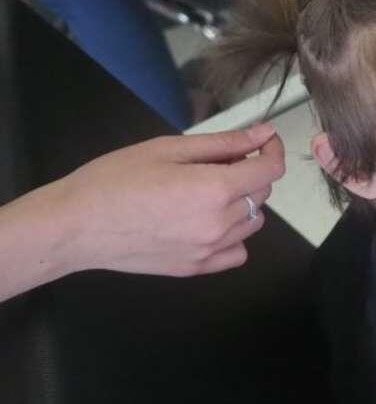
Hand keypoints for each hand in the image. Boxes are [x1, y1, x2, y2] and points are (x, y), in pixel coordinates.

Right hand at [54, 124, 285, 277]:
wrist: (75, 226)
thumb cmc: (114, 179)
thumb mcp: (168, 149)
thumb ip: (222, 143)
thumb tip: (263, 134)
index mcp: (214, 190)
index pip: (269, 170)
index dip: (272, 150)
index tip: (263, 141)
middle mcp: (219, 224)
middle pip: (261, 195)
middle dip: (249, 173)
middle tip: (217, 161)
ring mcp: (209, 250)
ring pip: (253, 223)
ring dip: (242, 203)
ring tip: (206, 191)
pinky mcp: (196, 269)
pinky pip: (236, 252)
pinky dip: (233, 236)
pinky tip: (206, 222)